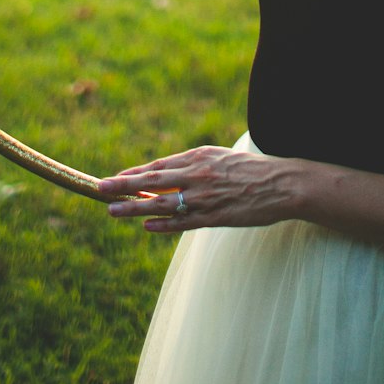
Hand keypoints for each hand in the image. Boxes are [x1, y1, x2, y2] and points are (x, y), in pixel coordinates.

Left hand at [97, 144, 302, 233]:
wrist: (282, 184)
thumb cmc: (249, 171)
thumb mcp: (218, 159)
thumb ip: (192, 166)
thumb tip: (164, 173)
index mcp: (199, 157)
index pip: (159, 166)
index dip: (134, 173)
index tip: (114, 178)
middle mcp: (198, 175)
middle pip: (153, 181)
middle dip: (124, 185)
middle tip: (101, 187)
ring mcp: (205, 197)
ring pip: (163, 202)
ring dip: (134, 207)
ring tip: (112, 210)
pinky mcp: (215, 217)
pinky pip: (184, 222)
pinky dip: (163, 224)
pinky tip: (146, 225)